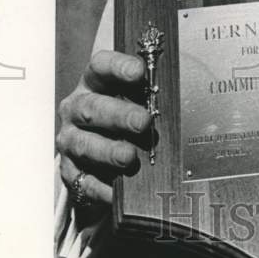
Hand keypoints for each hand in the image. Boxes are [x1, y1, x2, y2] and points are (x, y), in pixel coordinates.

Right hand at [56, 49, 151, 209]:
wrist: (94, 152)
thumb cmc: (122, 117)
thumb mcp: (133, 100)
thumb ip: (150, 96)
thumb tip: (188, 101)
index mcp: (93, 83)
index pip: (100, 66)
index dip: (118, 67)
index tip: (139, 72)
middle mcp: (76, 109)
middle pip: (92, 108)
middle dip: (119, 115)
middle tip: (143, 121)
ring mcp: (70, 140)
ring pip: (84, 144)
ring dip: (108, 151)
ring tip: (129, 157)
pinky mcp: (70, 171)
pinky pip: (83, 181)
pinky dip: (100, 187)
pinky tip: (117, 191)